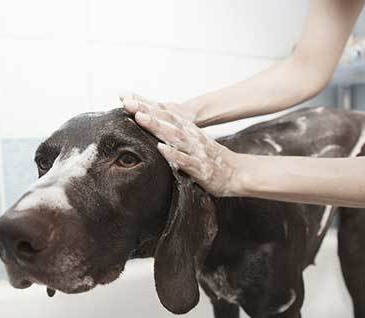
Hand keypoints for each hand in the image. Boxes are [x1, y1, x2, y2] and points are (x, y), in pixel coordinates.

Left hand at [121, 93, 243, 196]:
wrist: (237, 173)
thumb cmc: (211, 158)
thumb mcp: (192, 142)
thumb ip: (174, 134)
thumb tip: (153, 128)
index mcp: (188, 130)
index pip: (164, 114)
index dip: (146, 105)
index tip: (126, 98)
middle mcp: (191, 137)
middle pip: (167, 120)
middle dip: (147, 111)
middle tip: (128, 103)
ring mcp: (196, 151)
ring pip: (175, 136)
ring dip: (157, 126)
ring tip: (140, 118)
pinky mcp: (201, 168)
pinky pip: (185, 160)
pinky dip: (173, 154)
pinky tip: (160, 149)